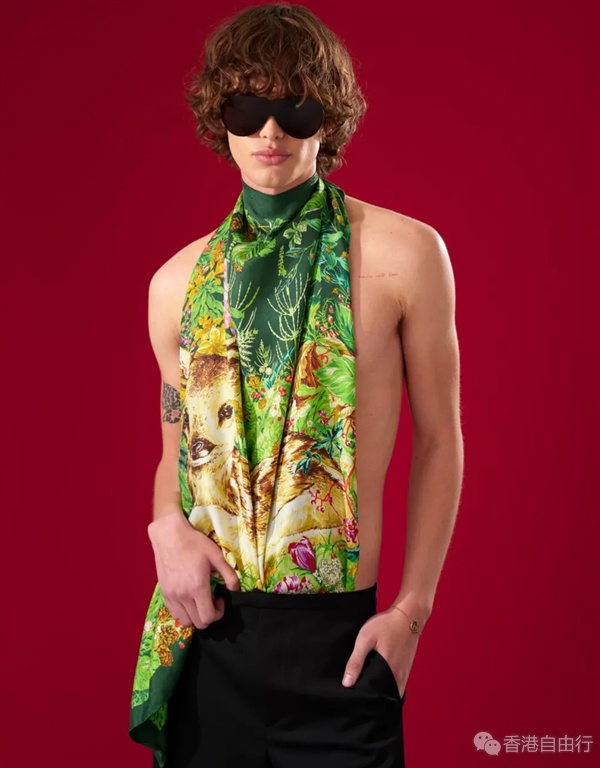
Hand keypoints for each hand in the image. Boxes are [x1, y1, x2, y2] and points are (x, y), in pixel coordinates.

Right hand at [147, 513, 240, 629]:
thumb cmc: (194, 543)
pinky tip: (188, 598)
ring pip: (185, 621)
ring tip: (199, 599)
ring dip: (195, 616)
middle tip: (212, 599)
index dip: (219, 613)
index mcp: (197, 587)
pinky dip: (183, 612)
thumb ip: (229, 575)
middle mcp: (183, 596)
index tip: (220, 598)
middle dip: (209, 615)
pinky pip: (174, 613)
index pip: (208, 618)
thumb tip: (235, 590)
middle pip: (198, 623)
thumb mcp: (216, 555)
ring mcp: (171, 596)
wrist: (169, 535)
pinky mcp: (164, 593)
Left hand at [341, 607, 419, 696]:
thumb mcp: (366, 639)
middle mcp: (399, 678)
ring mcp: (404, 674)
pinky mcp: (406, 670)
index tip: (353, 694)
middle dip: (371, 695)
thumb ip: (356, 661)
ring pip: (389, 691)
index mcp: (388, 673)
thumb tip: (347, 683)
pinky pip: (395, 684)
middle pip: (383, 696)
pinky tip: (376, 674)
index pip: (374, 696)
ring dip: (379, 690)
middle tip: (358, 689)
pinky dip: (386, 683)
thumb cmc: (386, 625)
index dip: (363, 696)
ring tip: (366, 682)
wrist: (408, 615)